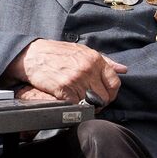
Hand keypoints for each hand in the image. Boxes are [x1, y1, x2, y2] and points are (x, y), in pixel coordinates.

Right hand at [5, 39, 126, 103]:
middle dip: (100, 103)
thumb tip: (123, 69)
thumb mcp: (83, 51)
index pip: (114, 82)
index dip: (112, 93)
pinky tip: (69, 101)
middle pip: (104, 97)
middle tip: (92, 103)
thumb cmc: (58, 53)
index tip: (106, 97)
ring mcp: (76, 80)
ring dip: (86, 106)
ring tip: (79, 101)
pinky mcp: (63, 89)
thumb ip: (105, 61)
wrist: (33, 55)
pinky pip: (76, 105)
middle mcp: (87, 69)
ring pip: (91, 103)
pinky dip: (73, 106)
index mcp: (95, 59)